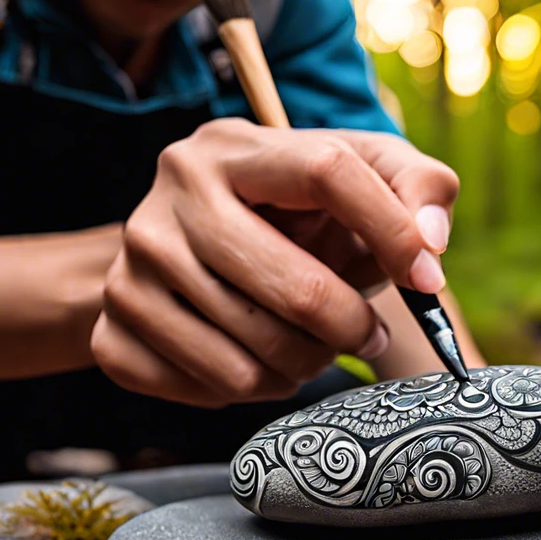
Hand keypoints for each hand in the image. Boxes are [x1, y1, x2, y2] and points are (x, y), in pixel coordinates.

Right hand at [91, 118, 458, 407]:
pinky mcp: (111, 332)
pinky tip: (255, 361)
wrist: (177, 250)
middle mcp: (167, 203)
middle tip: (366, 335)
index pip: (327, 171)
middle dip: (350, 327)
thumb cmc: (287, 215)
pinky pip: (208, 391)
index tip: (426, 280)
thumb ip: (416, 185)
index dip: (391, 230)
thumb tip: (429, 245)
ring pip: (252, 358)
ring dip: (304, 367)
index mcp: (230, 148)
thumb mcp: (352, 175)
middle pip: (294, 289)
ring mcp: (129, 272)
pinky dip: (250, 391)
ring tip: (311, 348)